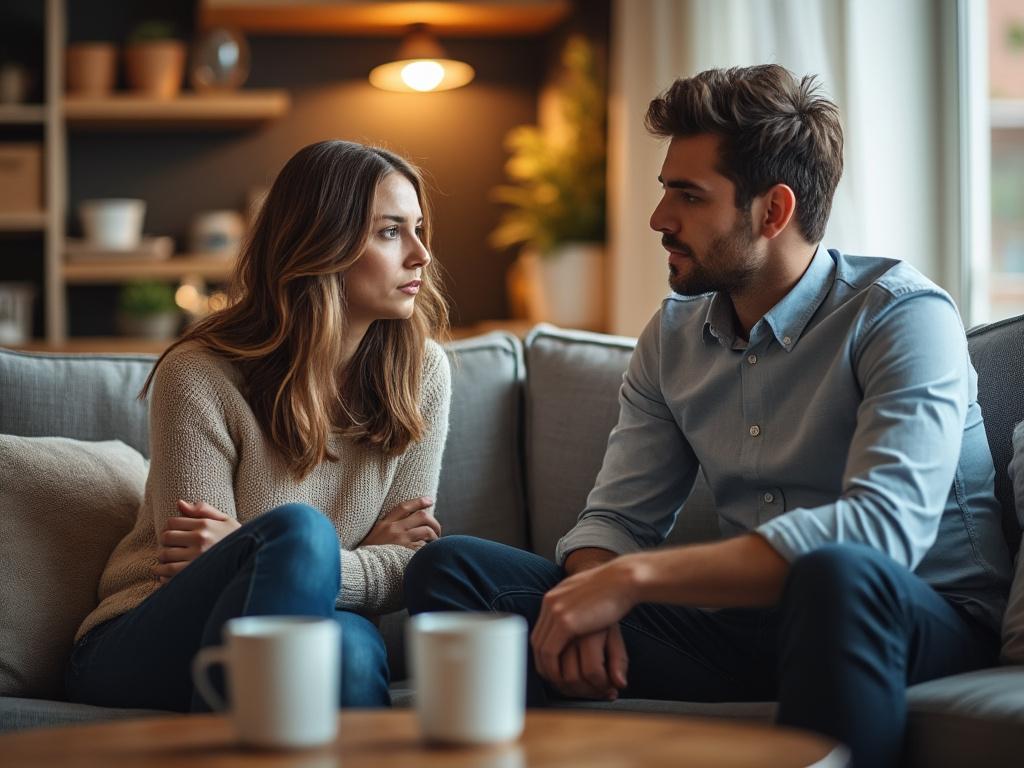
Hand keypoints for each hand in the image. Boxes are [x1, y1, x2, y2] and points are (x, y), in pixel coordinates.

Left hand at [153, 500, 239, 582]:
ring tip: (168, 562)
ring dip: (162, 560)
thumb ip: (203, 509)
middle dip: (165, 543)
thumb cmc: (237, 540)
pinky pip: (168, 574)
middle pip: (166, 538)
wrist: (253, 559)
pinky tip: (168, 575)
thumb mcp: (225, 520)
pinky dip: (163, 575)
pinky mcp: (194, 576)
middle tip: (171, 548)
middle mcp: (200, 540)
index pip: (172, 522)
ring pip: (165, 556)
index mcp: (205, 524)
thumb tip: (180, 503)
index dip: (170, 528)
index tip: (175, 535)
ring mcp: (196, 558)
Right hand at [359, 497, 439, 549]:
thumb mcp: (373, 536)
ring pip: (426, 531)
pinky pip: (423, 547)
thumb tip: (406, 524)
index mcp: (384, 523)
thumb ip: (387, 528)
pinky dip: (428, 548)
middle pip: (422, 516)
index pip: (404, 506)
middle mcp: (393, 529)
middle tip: (437, 530)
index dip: (419, 501)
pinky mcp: (405, 553)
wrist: (361, 569)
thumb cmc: (367, 554)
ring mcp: (400, 541)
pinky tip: (428, 552)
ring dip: (434, 536)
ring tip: (434, 542)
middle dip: (434, 522)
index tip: (430, 500)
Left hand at [531, 557, 638, 689]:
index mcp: (555, 596)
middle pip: (537, 641)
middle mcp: (550, 602)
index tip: (555, 667)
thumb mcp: (592, 599)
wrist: (624, 579)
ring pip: (541, 650)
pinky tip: (565, 678)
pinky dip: (554, 668)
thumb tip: (583, 628)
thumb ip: (582, 614)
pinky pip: (550, 652)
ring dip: (549, 670)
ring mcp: (554, 611)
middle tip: (557, 681)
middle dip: (544, 664)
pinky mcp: (564, 621)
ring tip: (563, 684)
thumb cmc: (616, 588)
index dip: (546, 652)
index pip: (540, 630)